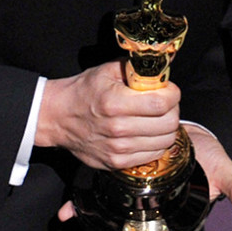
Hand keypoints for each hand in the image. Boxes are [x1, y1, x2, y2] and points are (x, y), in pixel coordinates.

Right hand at [35, 60, 180, 172]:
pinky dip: (156, 143)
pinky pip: (153, 155)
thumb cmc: (83, 91)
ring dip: (166, 128)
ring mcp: (118, 149)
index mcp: (115, 102)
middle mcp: (118, 128)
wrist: (58, 117)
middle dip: (173, 110)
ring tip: (156, 118)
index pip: (161, 103)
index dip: (173, 94)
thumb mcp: (107, 71)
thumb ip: (136, 68)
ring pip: (164, 141)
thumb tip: (162, 67)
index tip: (169, 90)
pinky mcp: (117, 163)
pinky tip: (146, 132)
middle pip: (168, 124)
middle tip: (165, 104)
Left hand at [57, 124, 231, 230]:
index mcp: (181, 213)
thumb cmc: (207, 155)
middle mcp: (157, 209)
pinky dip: (82, 205)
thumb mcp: (223, 170)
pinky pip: (99, 195)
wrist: (186, 128)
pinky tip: (68, 212)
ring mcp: (137, 196)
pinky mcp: (121, 178)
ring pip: (121, 222)